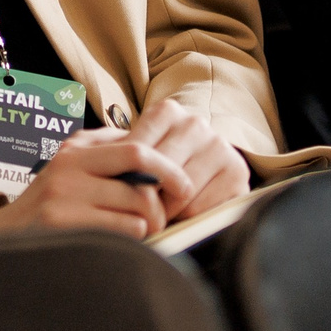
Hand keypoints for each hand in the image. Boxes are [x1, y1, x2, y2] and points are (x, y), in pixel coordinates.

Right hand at [0, 98, 250, 237]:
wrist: (1, 234)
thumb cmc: (49, 203)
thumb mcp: (73, 167)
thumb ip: (109, 154)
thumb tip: (159, 151)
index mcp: (78, 149)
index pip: (136, 149)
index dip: (168, 167)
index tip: (183, 184)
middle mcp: (70, 167)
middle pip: (140, 180)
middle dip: (161, 202)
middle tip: (162, 217)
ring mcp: (64, 196)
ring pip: (135, 210)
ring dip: (146, 225)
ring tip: (137, 232)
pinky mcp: (61, 225)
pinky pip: (120, 233)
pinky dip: (130, 239)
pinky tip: (118, 242)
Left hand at [125, 98, 249, 217]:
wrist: (201, 173)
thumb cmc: (158, 167)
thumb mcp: (136, 155)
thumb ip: (121, 156)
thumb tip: (92, 163)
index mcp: (167, 112)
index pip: (139, 151)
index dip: (128, 179)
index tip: (120, 195)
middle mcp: (196, 124)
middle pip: (162, 172)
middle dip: (149, 198)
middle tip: (140, 213)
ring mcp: (219, 146)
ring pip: (182, 192)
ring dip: (167, 211)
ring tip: (161, 214)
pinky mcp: (238, 172)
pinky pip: (201, 206)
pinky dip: (188, 218)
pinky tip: (183, 215)